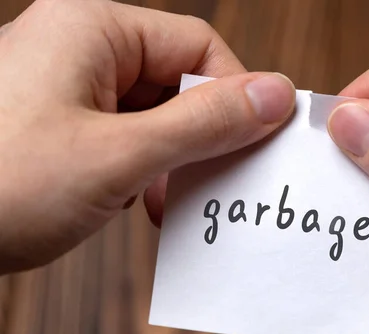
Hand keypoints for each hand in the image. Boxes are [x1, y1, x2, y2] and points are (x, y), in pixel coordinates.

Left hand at [0, 0, 294, 271]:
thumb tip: (276, 95)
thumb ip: (204, 123)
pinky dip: (145, 170)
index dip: (236, 94)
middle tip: (214, 183)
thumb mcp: (120, 156)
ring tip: (165, 202)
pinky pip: (127, 136)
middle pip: (177, 82)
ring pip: (155, 115)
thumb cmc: (0, 186)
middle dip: (202, 138)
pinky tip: (139, 204)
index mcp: (93, 28)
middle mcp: (81, 48)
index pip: (197, 47)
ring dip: (173, 161)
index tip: (258, 142)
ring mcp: (67, 87)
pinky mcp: (60, 123)